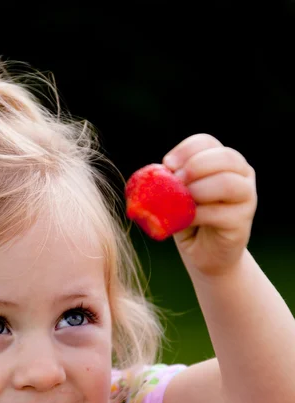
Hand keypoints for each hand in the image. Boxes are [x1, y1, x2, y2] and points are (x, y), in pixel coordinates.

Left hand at [163, 134, 256, 276]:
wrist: (204, 255)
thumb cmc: (190, 220)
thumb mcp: (178, 196)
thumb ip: (173, 182)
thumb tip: (160, 171)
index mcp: (224, 161)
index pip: (207, 142)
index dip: (186, 150)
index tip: (166, 165)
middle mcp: (241, 174)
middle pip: (224, 157)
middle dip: (194, 166)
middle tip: (175, 181)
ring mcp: (246, 197)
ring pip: (227, 182)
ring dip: (198, 189)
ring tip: (181, 202)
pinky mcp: (242, 222)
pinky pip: (220, 213)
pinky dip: (198, 214)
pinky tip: (185, 220)